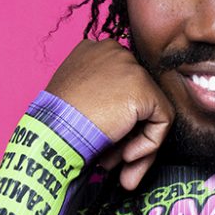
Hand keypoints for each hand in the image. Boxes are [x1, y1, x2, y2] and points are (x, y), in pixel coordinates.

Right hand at [46, 39, 173, 189]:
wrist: (52, 132)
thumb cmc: (55, 122)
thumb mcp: (77, 100)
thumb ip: (102, 102)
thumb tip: (122, 123)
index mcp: (95, 51)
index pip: (122, 86)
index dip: (117, 119)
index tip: (105, 143)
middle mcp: (115, 51)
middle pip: (138, 97)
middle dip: (129, 133)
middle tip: (112, 160)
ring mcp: (131, 68)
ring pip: (152, 110)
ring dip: (138, 143)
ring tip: (117, 163)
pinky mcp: (144, 88)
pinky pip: (162, 120)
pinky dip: (150, 144)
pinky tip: (127, 155)